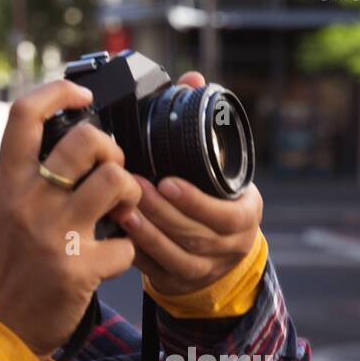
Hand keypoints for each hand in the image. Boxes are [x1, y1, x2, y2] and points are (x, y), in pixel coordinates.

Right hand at [0, 78, 140, 357]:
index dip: (59, 90)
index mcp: (8, 183)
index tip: (82, 94)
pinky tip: (110, 259)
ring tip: (124, 209)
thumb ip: (28, 183)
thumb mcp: (0, 214)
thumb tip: (69, 154)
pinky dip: (125, 252)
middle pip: (87, 140)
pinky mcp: (80, 269)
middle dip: (112, 149)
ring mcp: (56, 234)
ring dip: (132, 194)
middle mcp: (31, 201)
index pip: (25, 114)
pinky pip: (126, 245)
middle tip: (112, 170)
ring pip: (117, 182)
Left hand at [118, 71, 263, 296]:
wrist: (219, 250)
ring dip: (143, 231)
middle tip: (131, 187)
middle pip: (193, 234)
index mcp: (244, 214)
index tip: (167, 182)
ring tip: (119, 207)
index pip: (226, 214)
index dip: (195, 202)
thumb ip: (203, 125)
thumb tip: (192, 79)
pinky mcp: (177, 281)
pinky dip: (134, 252)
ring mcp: (203, 268)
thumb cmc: (213, 196)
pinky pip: (154, 270)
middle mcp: (229, 245)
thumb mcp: (218, 165)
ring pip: (172, 255)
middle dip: (159, 212)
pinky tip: (115, 233)